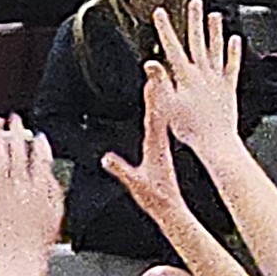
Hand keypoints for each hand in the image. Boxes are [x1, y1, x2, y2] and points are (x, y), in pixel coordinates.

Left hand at [0, 118, 65, 256]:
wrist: (20, 261)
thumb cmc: (40, 241)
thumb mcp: (58, 212)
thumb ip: (54, 187)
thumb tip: (48, 170)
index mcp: (41, 191)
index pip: (41, 159)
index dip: (40, 145)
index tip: (39, 135)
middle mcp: (21, 190)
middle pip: (18, 154)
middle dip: (17, 133)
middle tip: (14, 118)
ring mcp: (3, 196)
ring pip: (0, 163)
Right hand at [99, 65, 190, 220]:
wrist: (170, 208)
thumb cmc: (154, 198)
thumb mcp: (135, 183)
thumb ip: (121, 170)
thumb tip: (106, 158)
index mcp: (155, 146)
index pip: (155, 116)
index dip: (155, 96)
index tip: (154, 78)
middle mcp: (161, 141)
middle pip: (161, 108)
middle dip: (158, 86)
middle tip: (158, 67)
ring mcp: (162, 144)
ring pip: (164, 114)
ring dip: (161, 95)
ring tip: (160, 77)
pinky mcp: (161, 149)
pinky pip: (163, 124)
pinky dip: (162, 110)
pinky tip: (162, 103)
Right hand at [149, 0, 244, 156]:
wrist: (215, 142)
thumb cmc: (189, 130)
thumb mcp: (167, 108)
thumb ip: (160, 83)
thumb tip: (150, 64)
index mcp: (185, 78)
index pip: (172, 47)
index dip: (165, 28)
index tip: (160, 13)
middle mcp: (203, 74)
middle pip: (197, 41)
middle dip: (194, 20)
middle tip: (194, 2)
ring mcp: (217, 78)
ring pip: (216, 49)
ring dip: (215, 30)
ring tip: (214, 15)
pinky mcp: (229, 87)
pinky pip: (232, 65)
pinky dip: (234, 51)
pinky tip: (235, 40)